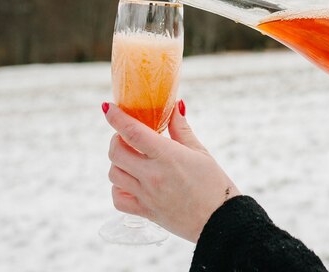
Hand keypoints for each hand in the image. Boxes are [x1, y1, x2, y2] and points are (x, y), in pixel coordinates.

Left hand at [102, 100, 240, 241]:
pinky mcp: (145, 212)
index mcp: (168, 156)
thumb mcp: (200, 152)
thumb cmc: (214, 184)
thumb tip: (175, 107)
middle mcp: (153, 175)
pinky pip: (118, 199)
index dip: (116, 117)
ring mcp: (146, 195)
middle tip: (127, 137)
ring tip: (132, 159)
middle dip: (117, 139)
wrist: (221, 221)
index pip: (132, 132)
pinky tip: (131, 182)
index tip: (108, 108)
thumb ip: (181, 129)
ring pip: (114, 174)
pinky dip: (119, 188)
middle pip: (116, 152)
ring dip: (118, 162)